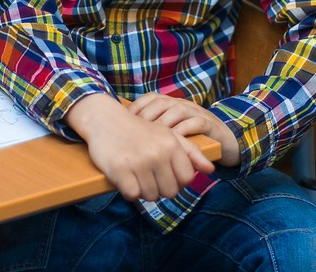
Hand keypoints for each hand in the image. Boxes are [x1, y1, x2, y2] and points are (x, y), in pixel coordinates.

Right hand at [65, 94, 210, 201]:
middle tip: (147, 173)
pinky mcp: (120, 170)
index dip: (175, 179)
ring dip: (142, 189)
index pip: (186, 179)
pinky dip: (127, 190)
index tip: (163, 171)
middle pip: (169, 191)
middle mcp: (158, 154)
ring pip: (150, 196)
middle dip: (159, 187)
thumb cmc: (139, 129)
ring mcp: (139, 162)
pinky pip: (132, 195)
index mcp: (172, 144)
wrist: (105, 119)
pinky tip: (124, 176)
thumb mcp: (167, 135)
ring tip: (134, 173)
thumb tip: (210, 170)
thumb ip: (191, 152)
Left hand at [128, 92, 240, 166]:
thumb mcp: (171, 133)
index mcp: (171, 103)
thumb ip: (154, 131)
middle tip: (137, 134)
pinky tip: (175, 142)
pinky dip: (184, 130)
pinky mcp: (210, 123)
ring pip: (177, 110)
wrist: (225, 141)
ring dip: (164, 124)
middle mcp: (182, 104)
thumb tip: (126, 136)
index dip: (137, 108)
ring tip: (154, 140)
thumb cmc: (192, 139)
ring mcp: (196, 112)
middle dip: (147, 116)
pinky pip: (195, 122)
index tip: (125, 122)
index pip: (150, 98)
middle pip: (161, 102)